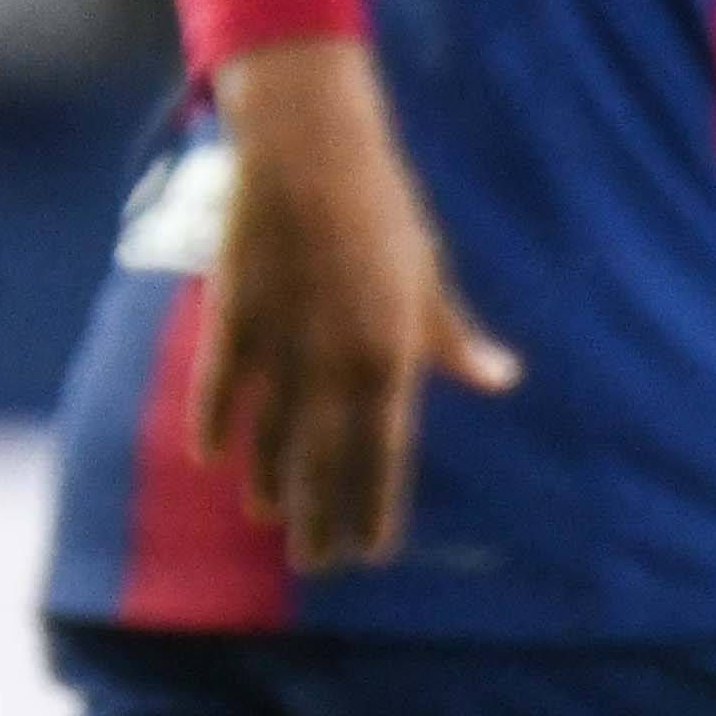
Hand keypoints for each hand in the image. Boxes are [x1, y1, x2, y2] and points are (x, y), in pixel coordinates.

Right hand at [190, 42, 517, 575]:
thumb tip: (503, 377)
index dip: (375, 509)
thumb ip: (457, 339)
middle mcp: (333, 363)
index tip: (372, 553)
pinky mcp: (235, 316)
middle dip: (321, 518)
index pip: (384, 457)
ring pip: (271, 434)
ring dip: (271, 482)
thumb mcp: (427, 277)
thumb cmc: (383, 210)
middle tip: (317, 566)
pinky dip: (215, 424)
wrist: (313, 150)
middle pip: (324, 462)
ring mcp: (280, 343)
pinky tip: (211, 458)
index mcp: (390, 357)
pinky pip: (221, 387)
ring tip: (271, 518)